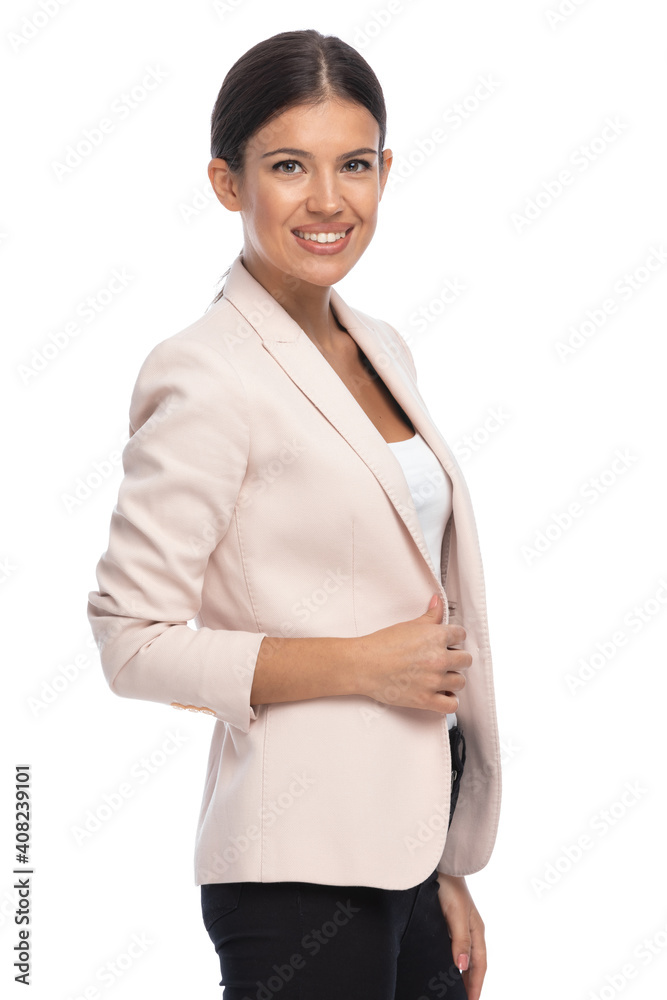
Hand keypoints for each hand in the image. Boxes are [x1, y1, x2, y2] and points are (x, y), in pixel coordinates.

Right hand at [354, 593, 471, 713]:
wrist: (364, 665)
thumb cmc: (382, 644)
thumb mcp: (408, 625)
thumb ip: (429, 616)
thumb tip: (438, 602)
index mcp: (437, 637)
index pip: (461, 635)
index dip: (454, 639)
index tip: (449, 643)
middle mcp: (439, 659)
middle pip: (465, 660)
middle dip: (456, 659)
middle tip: (444, 659)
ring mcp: (434, 681)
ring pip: (460, 682)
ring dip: (453, 679)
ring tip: (441, 676)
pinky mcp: (426, 700)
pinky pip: (451, 705)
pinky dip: (449, 701)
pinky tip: (442, 694)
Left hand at [436, 873, 486, 999]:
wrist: (438, 865)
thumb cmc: (449, 888)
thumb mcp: (456, 915)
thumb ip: (460, 941)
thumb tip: (462, 967)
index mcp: (477, 931)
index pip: (480, 965)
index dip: (476, 985)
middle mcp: (471, 931)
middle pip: (474, 964)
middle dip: (471, 983)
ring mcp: (461, 926)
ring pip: (465, 957)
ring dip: (463, 974)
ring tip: (455, 990)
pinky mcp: (449, 921)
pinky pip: (455, 947)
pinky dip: (454, 961)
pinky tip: (446, 966)